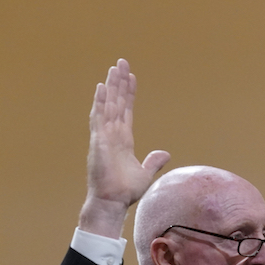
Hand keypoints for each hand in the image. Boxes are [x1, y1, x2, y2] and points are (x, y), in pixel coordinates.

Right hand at [79, 59, 170, 237]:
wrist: (112, 202)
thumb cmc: (125, 191)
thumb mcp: (144, 173)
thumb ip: (153, 161)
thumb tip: (165, 153)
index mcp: (123, 139)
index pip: (126, 110)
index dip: (129, 93)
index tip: (131, 76)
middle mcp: (112, 134)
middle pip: (117, 102)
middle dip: (119, 82)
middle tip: (122, 62)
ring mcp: (104, 136)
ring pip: (108, 105)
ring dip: (111, 86)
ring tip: (114, 67)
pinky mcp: (99, 141)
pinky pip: (99, 118)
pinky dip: (99, 102)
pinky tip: (101, 87)